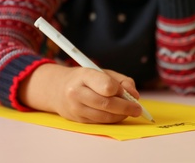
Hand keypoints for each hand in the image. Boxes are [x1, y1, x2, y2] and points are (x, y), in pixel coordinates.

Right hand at [19, 64, 141, 122]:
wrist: (57, 89)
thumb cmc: (85, 79)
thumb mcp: (102, 72)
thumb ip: (121, 80)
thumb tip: (135, 95)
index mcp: (84, 75)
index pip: (106, 85)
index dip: (120, 90)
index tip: (128, 92)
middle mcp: (77, 92)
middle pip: (107, 104)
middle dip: (126, 107)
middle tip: (138, 109)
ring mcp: (75, 108)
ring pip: (104, 116)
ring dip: (121, 116)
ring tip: (130, 111)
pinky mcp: (77, 120)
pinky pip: (99, 122)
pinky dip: (112, 119)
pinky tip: (117, 114)